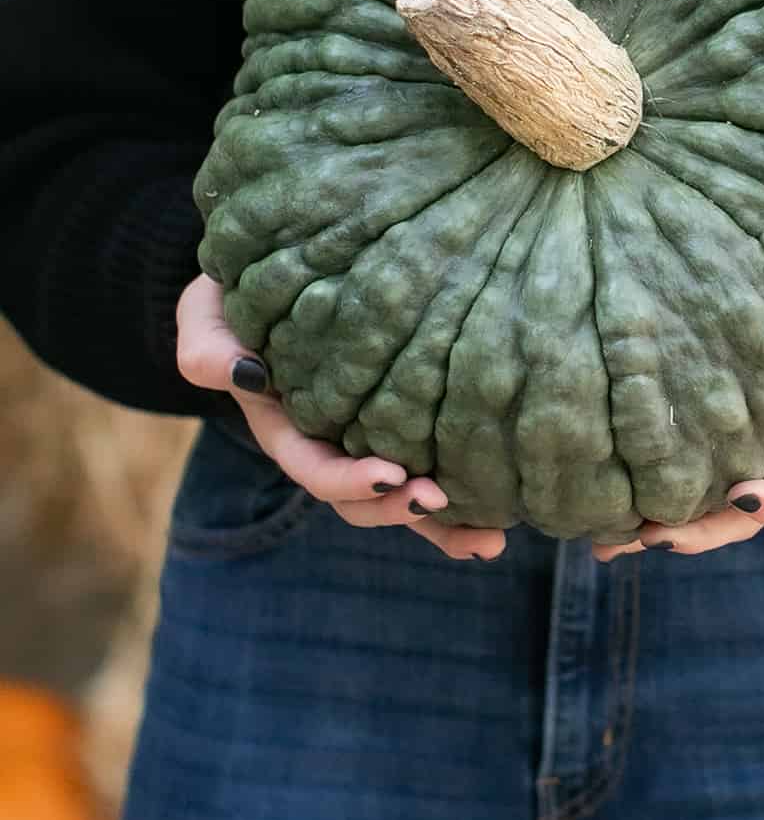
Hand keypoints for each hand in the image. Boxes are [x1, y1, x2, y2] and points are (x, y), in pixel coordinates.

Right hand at [175, 275, 505, 560]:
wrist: (269, 280)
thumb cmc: (235, 296)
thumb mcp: (206, 317)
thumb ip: (208, 349)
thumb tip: (245, 374)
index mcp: (283, 425)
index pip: (313, 465)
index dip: (347, 479)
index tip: (389, 475)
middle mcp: (326, 444)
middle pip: (361, 498)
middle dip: (400, 508)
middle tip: (440, 500)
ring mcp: (364, 439)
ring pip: (400, 498)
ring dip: (441, 524)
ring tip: (490, 538)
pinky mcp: (401, 424)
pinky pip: (427, 468)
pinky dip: (461, 504)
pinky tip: (501, 525)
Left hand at [592, 292, 763, 560]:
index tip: (743, 498)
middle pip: (748, 511)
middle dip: (700, 530)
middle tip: (646, 535)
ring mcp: (763, 448)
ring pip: (712, 501)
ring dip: (663, 523)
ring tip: (606, 539)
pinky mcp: (729, 429)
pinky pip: (690, 466)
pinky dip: (650, 488)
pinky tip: (602, 502)